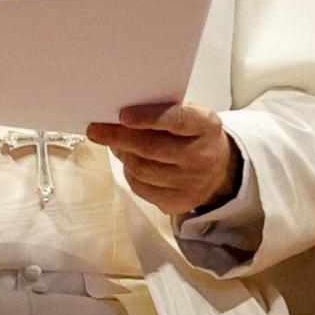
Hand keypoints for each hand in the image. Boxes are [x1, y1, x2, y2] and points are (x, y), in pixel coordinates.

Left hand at [87, 101, 238, 215]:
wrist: (219, 169)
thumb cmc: (194, 135)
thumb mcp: (189, 114)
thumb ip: (162, 111)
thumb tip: (118, 116)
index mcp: (206, 126)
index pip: (176, 119)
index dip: (147, 117)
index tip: (122, 115)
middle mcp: (202, 156)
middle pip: (151, 147)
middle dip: (118, 137)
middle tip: (95, 130)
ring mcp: (192, 183)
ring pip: (142, 169)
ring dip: (122, 155)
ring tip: (115, 144)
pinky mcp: (180, 202)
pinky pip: (142, 188)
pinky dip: (129, 173)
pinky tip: (129, 162)